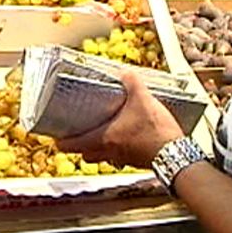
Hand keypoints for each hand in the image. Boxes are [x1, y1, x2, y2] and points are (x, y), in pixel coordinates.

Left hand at [56, 71, 184, 167]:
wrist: (175, 153)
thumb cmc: (155, 131)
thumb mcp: (143, 99)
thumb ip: (132, 82)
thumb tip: (124, 71)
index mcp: (103, 138)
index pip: (70, 146)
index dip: (60, 140)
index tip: (56, 135)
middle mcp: (109, 152)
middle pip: (84, 154)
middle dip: (79, 145)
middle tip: (78, 131)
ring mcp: (122, 159)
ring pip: (101, 157)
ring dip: (97, 149)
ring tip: (102, 132)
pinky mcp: (135, 161)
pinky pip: (118, 157)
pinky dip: (117, 150)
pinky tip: (126, 137)